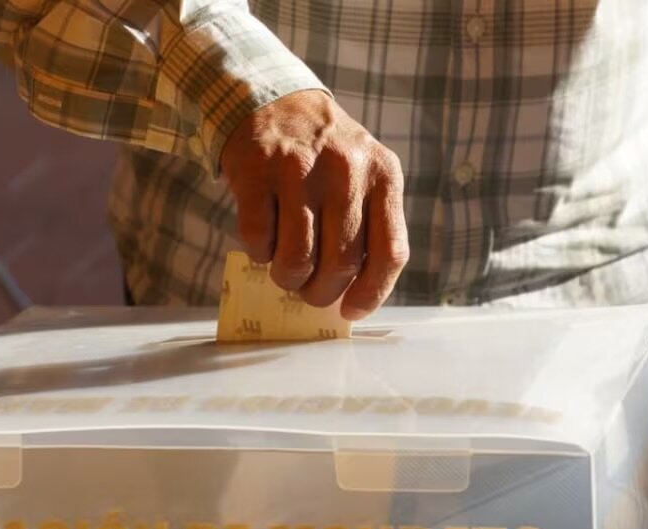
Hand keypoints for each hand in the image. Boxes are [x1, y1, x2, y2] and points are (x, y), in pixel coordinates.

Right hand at [219, 90, 407, 320]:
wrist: (272, 98)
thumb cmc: (323, 154)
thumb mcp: (362, 174)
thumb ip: (367, 224)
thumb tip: (352, 294)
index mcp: (384, 174)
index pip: (390, 252)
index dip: (372, 293)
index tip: (351, 310)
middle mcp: (347, 170)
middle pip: (342, 264)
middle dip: (321, 292)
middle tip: (309, 291)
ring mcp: (300, 169)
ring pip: (297, 260)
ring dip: (288, 277)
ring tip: (285, 269)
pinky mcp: (257, 170)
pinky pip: (259, 240)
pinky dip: (259, 252)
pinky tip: (265, 238)